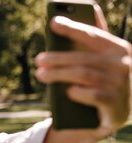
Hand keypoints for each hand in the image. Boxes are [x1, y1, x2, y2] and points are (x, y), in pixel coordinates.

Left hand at [35, 9, 131, 137]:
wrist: (115, 113)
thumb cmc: (103, 80)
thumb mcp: (101, 59)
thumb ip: (94, 39)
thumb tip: (89, 10)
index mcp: (118, 48)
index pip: (93, 35)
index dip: (72, 28)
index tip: (53, 22)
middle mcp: (123, 64)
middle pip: (83, 58)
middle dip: (58, 58)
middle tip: (38, 60)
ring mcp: (120, 84)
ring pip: (84, 75)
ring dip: (59, 74)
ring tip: (41, 74)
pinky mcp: (114, 103)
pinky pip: (93, 95)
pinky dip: (77, 92)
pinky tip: (66, 91)